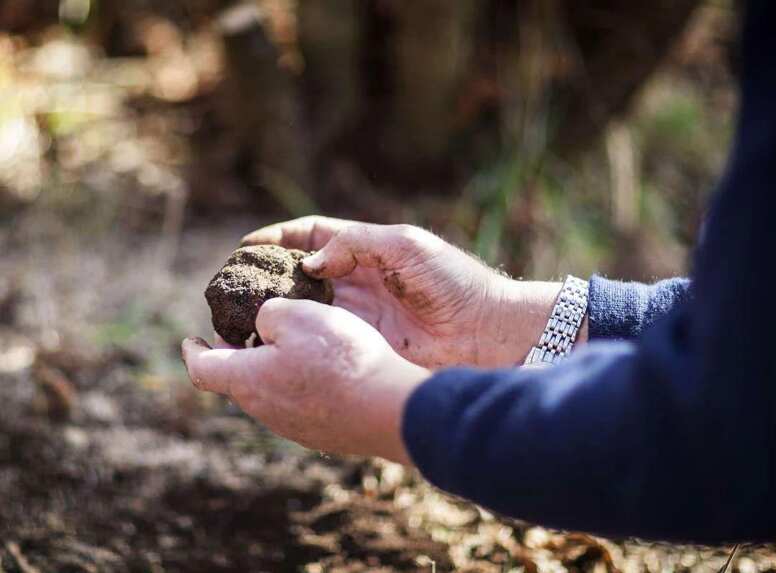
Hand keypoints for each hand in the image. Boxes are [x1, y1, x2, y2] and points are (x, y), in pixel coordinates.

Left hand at [181, 298, 429, 462]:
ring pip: (272, 390)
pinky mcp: (323, 432)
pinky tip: (328, 365)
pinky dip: (301, 380)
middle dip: (239, 352)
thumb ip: (269, 313)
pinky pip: (301, 402)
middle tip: (250, 328)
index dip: (192, 351)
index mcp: (248, 380)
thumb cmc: (341, 358)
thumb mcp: (298, 315)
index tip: (190, 339)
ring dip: (273, 365)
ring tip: (295, 341)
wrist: (389, 408)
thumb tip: (264, 325)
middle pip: (239, 378)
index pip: (202, 368)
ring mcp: (294, 426)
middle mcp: (265, 409)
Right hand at [243, 216, 571, 367]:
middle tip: (230, 288)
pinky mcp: (362, 348)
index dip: (277, 240)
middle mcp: (355, 284)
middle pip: (297, 276)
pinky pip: (320, 343)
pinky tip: (270, 345)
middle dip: (264, 278)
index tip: (245, 248)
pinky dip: (294, 342)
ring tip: (238, 317)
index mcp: (366, 252)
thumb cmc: (455, 283)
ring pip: (302, 311)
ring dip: (271, 312)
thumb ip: (356, 244)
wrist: (488, 332)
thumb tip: (311, 261)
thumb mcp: (406, 246)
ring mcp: (357, 318)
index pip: (311, 238)